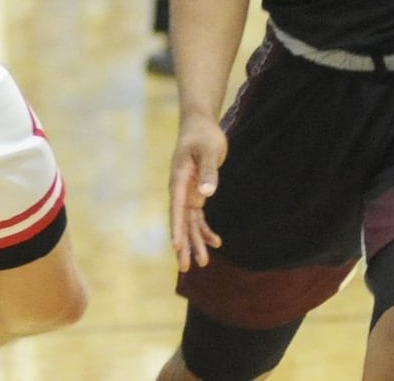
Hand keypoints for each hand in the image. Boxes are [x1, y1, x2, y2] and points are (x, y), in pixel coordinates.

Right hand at [169, 114, 226, 271]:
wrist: (200, 125)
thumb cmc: (203, 135)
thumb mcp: (208, 150)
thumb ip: (207, 171)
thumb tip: (206, 194)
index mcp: (179, 179)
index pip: (176, 208)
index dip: (176, 228)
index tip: (177, 246)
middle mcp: (180, 190)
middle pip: (180, 221)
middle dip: (183, 244)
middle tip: (186, 267)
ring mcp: (187, 193)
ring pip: (189, 223)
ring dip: (195, 242)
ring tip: (202, 263)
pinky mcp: (196, 193)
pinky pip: (198, 217)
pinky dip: (205, 230)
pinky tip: (216, 242)